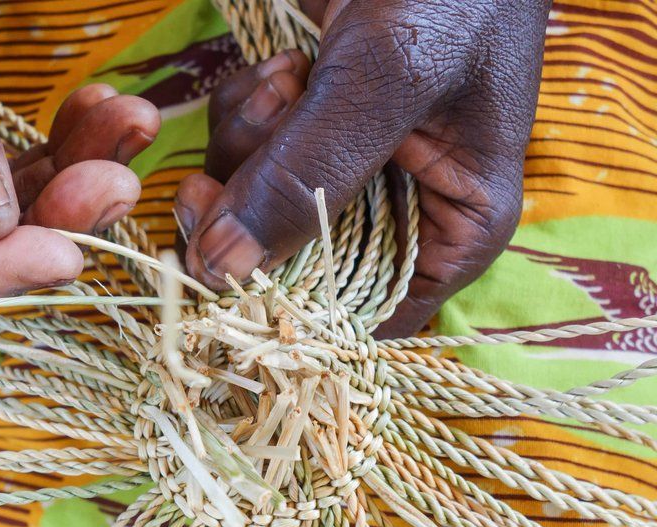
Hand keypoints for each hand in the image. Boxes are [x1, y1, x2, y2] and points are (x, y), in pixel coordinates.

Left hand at [175, 0, 549, 336]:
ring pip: (257, 209)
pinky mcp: (308, 127)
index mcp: (452, 228)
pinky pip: (247, 154)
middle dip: (252, 219)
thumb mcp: (387, 80)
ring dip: (249, 150)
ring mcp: (346, 167)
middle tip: (217, 184)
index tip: (225, 286)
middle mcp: (396, 210)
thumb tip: (222, 268)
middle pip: (292, 266)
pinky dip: (246, 114)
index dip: (290, 314)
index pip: (362, 317)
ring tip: (291, 81)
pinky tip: (282, 67)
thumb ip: (308, 174)